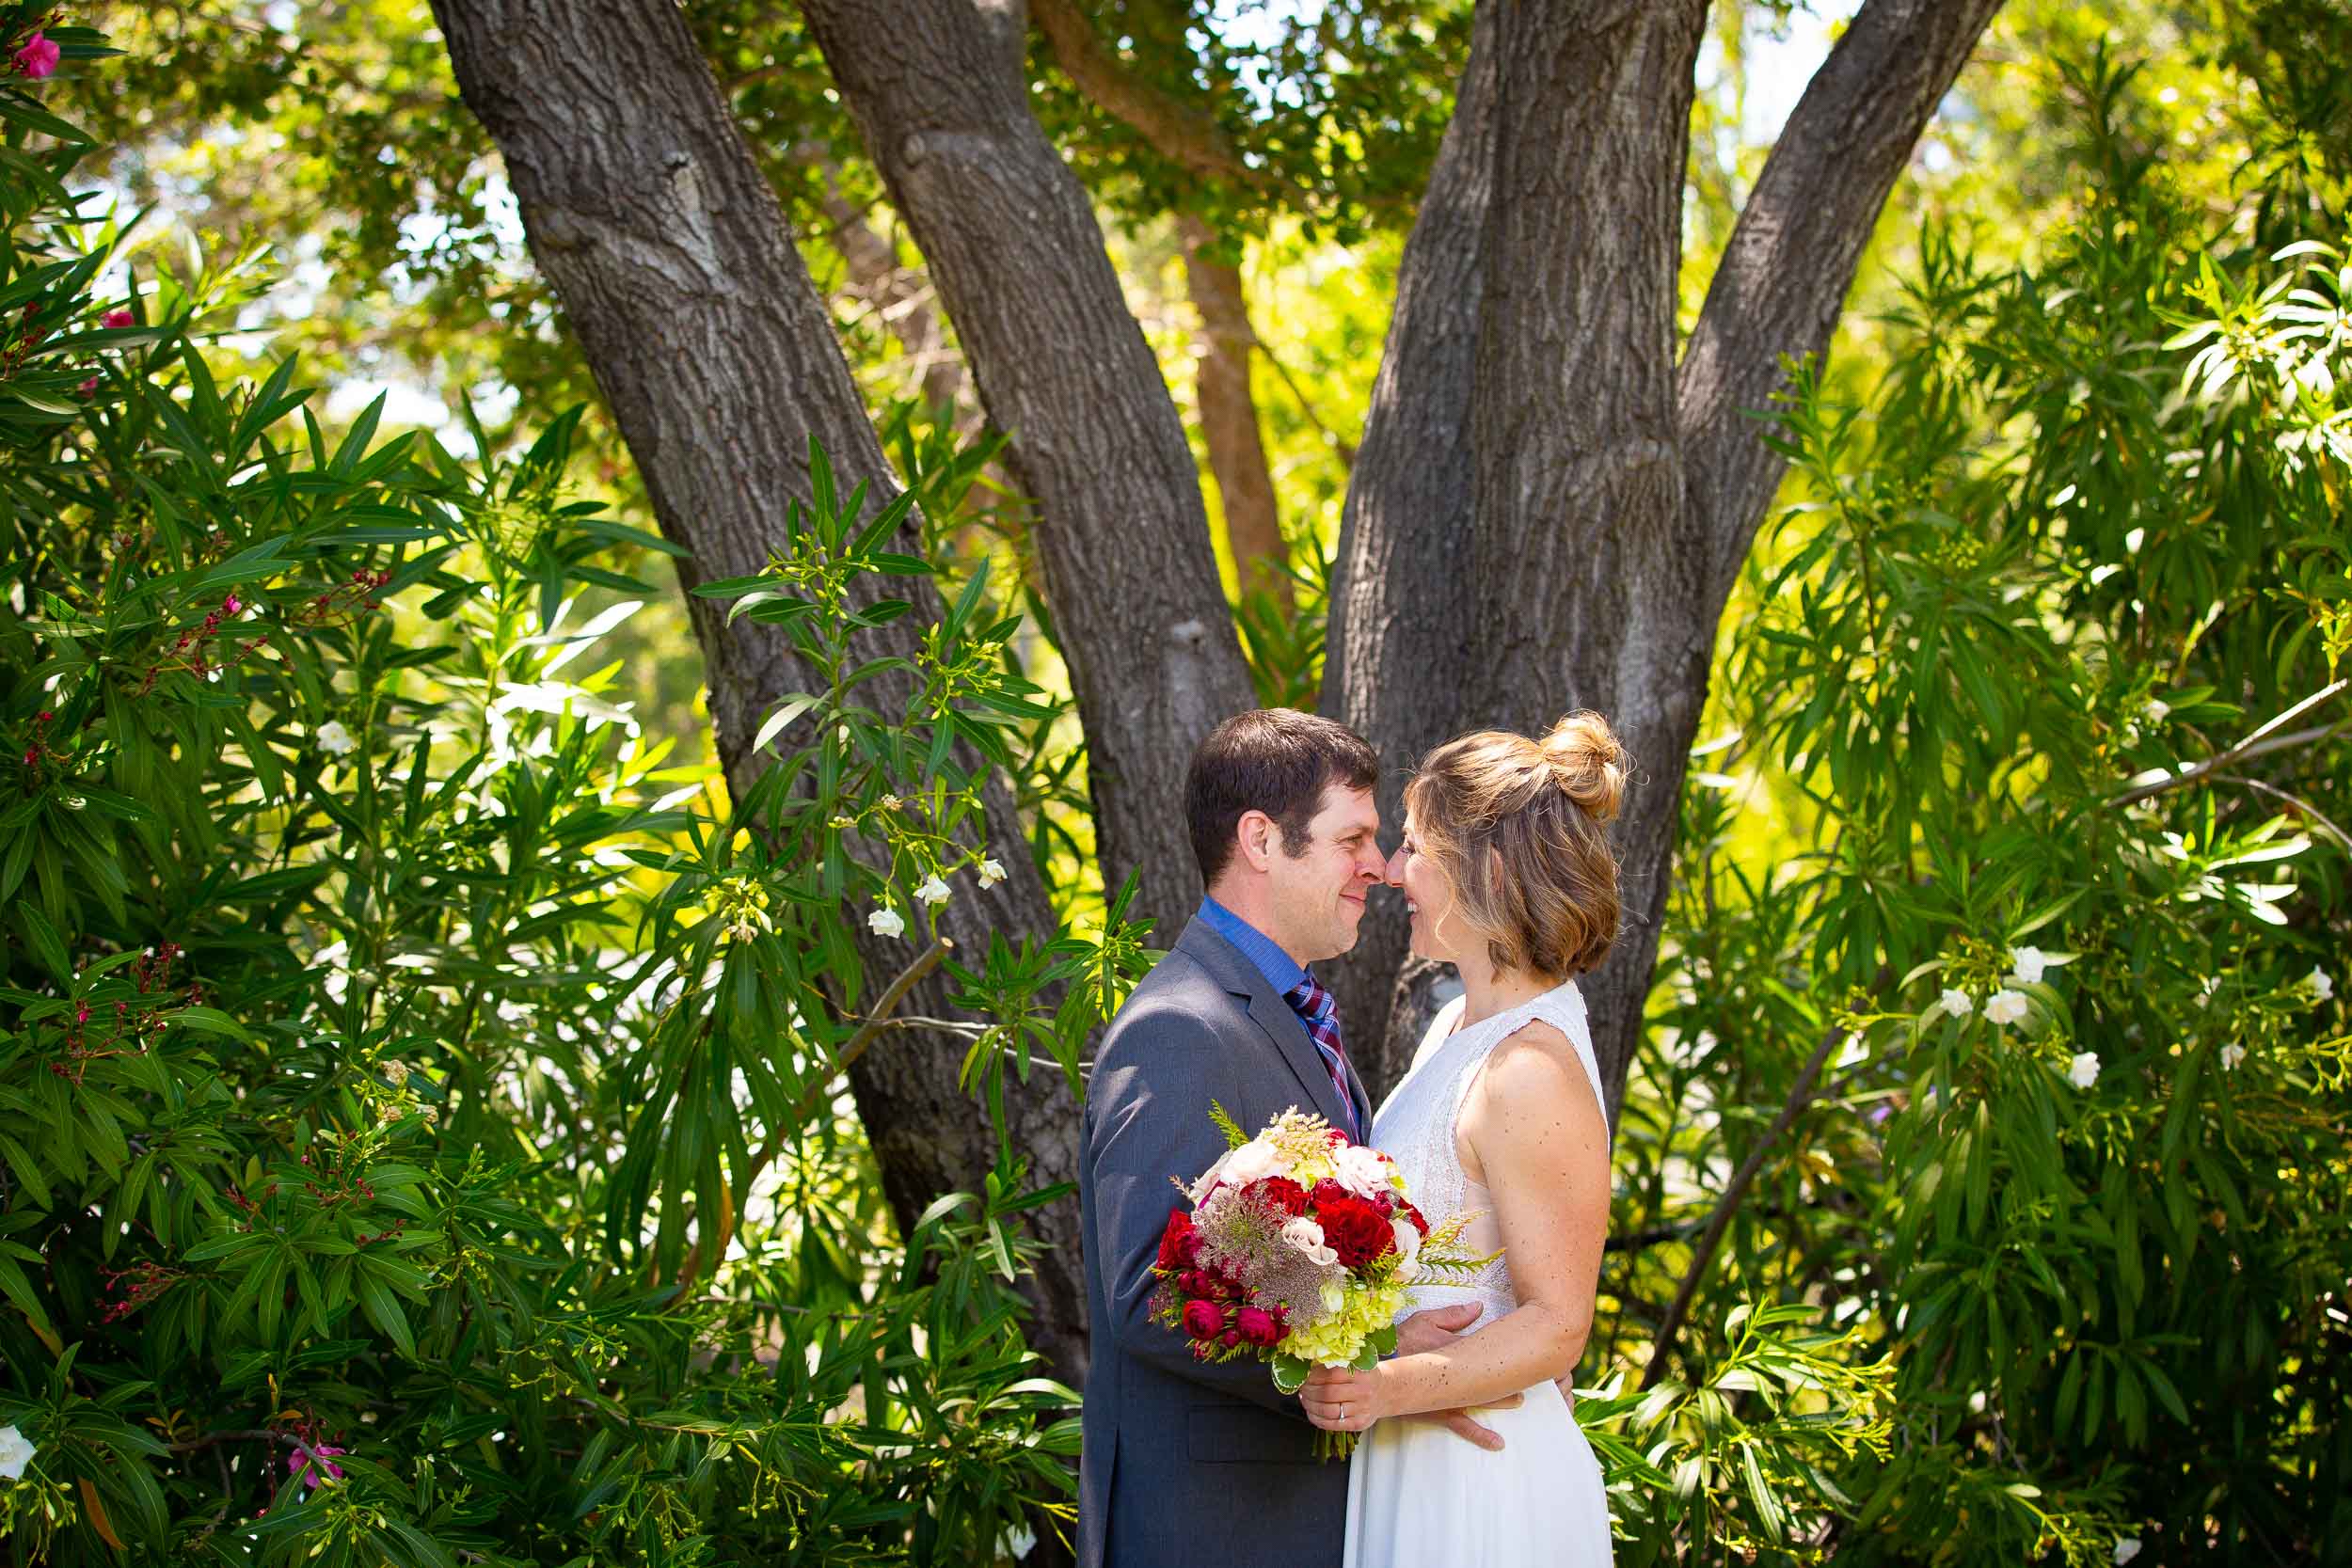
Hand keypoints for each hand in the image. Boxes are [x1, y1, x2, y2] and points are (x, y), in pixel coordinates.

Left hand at [1299, 1364, 1383, 1434]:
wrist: (1386, 1392)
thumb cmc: (1366, 1376)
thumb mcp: (1356, 1364)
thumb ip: (1335, 1365)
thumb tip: (1307, 1367)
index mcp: (1361, 1373)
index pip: (1331, 1375)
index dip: (1313, 1377)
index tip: (1304, 1376)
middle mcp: (1363, 1392)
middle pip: (1327, 1394)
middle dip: (1309, 1392)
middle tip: (1302, 1388)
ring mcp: (1362, 1409)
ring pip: (1328, 1411)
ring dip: (1310, 1406)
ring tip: (1305, 1399)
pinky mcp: (1359, 1424)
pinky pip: (1333, 1425)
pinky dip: (1317, 1419)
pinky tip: (1312, 1412)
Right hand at [1382, 1304, 1520, 1447]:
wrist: (1374, 1371)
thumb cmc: (1398, 1342)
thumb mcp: (1424, 1320)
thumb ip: (1453, 1315)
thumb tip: (1479, 1307)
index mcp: (1456, 1348)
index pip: (1488, 1346)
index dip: (1507, 1344)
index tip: (1523, 1343)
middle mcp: (1458, 1375)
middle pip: (1492, 1374)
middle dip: (1511, 1374)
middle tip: (1529, 1374)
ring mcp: (1452, 1396)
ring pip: (1485, 1399)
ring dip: (1504, 1400)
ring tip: (1519, 1399)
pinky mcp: (1442, 1412)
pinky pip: (1463, 1426)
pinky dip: (1481, 1435)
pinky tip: (1498, 1443)